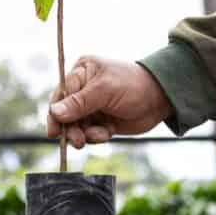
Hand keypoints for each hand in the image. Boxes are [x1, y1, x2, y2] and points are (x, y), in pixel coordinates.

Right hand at [46, 55, 172, 148]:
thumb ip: (79, 103)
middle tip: (78, 141)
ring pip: (76, 126)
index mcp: (81, 73)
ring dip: (84, 135)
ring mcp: (92, 107)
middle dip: (71, 128)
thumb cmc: (133, 85)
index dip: (55, 114)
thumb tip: (55, 112)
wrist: (160, 99)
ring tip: (98, 136)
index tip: (54, 131)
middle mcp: (83, 90)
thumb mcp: (105, 90)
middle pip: (65, 114)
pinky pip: (89, 134)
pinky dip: (96, 137)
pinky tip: (108, 133)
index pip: (60, 95)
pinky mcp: (101, 122)